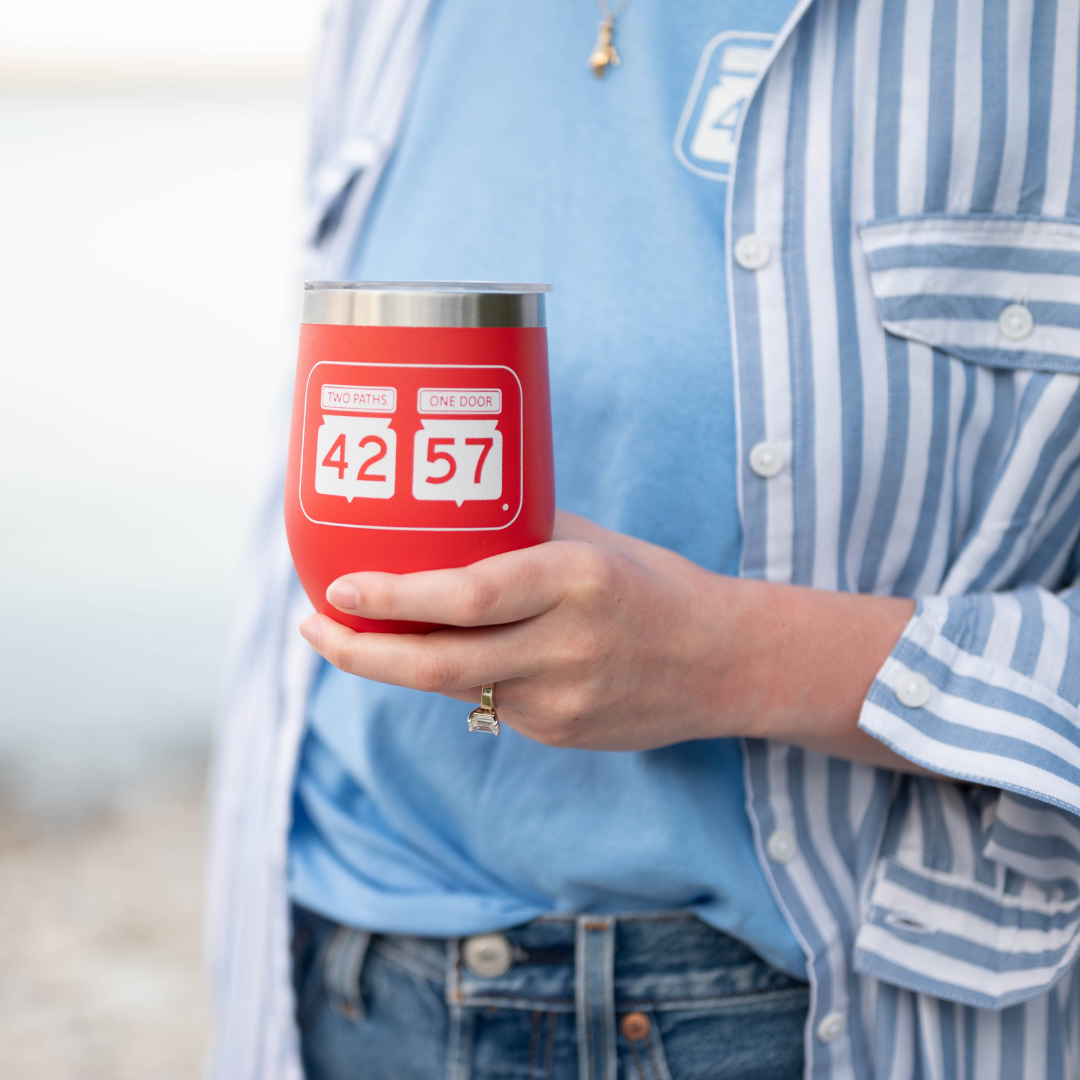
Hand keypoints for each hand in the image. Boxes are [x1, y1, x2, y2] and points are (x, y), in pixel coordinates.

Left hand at [299, 510, 917, 761]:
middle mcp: (566, 645)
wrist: (722, 662)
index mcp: (575, 580)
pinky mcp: (560, 734)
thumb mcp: (590, 544)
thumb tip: (436, 517)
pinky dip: (453, 677)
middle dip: (360, 651)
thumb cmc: (651, 584)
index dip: (392, 599)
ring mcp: (563, 701)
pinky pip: (487, 703)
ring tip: (353, 635)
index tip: (337, 587)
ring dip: (395, 664)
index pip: (467, 596)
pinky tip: (438, 653)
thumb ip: (518, 538)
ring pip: (453, 686)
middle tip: (315, 626)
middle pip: (438, 664)